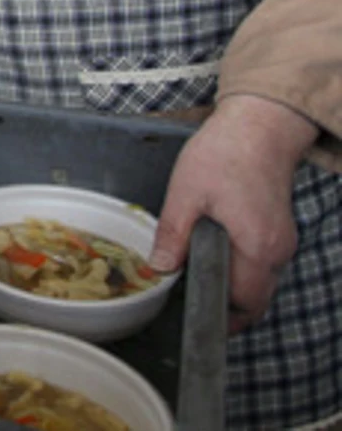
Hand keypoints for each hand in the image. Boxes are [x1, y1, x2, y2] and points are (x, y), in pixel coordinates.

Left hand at [150, 94, 315, 330]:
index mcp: (257, 248)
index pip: (245, 304)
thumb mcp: (186, 194)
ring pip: (260, 282)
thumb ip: (173, 236)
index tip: (195, 318)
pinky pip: (261, 263)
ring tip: (197, 280)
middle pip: (256, 299)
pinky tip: (213, 256)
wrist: (259, 125)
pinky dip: (240, 268)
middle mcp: (277, 251)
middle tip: (191, 305)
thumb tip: (161, 269)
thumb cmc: (225, 154)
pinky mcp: (277, 229)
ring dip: (233, 287)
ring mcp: (281, 240)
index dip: (222, 317)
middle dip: (227, 308)